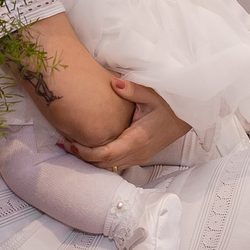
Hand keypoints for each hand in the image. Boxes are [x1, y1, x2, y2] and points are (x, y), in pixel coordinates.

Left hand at [61, 79, 190, 170]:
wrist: (187, 116)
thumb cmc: (170, 104)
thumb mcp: (152, 93)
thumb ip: (132, 89)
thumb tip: (114, 83)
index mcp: (136, 140)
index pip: (104, 154)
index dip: (83, 152)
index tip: (67, 142)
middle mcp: (137, 153)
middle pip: (103, 164)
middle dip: (82, 156)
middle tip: (62, 143)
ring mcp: (140, 157)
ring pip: (109, 166)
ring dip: (91, 159)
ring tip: (72, 145)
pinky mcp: (140, 156)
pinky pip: (116, 163)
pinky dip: (101, 159)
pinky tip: (90, 147)